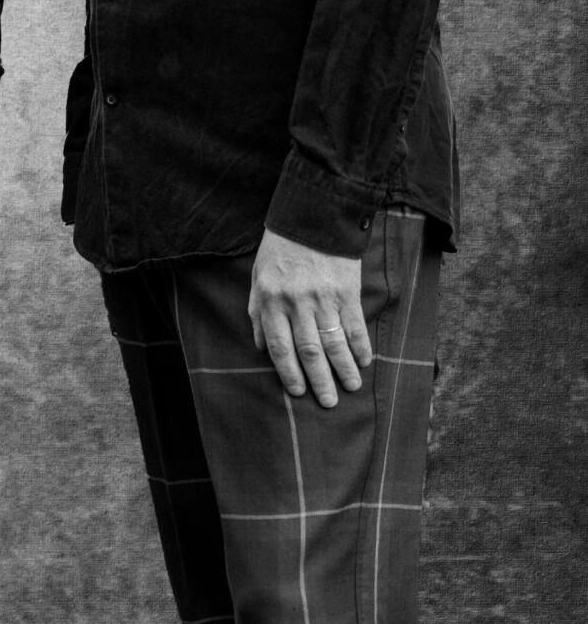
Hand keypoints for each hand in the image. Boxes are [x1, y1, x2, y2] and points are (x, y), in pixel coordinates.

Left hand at [248, 229, 370, 407]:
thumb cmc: (280, 252)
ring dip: (344, 369)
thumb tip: (260, 347)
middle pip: (309, 351)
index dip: (289, 373)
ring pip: (334, 343)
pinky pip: (355, 325)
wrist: (311, 220)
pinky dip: (361, 346)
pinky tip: (365, 361)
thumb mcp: (258, 278)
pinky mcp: (347, 292)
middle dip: (320, 380)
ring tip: (352, 387)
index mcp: (271, 300)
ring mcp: (324, 298)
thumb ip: (257, 312)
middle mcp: (297, 303)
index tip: (298, 392)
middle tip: (329, 403)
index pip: (280, 346)